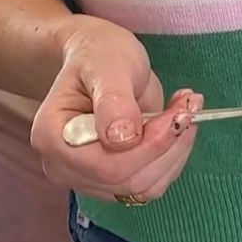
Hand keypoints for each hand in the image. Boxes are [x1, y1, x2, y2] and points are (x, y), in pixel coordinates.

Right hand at [30, 17, 202, 202]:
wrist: (100, 60)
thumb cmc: (99, 55)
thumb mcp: (108, 66)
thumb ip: (114, 101)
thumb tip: (123, 140)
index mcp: (52, 138)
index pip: (106, 165)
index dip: (149, 146)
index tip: (178, 114)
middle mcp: (63, 166)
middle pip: (127, 180)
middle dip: (167, 146)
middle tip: (189, 106)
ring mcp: (87, 177)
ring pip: (144, 187)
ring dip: (175, 151)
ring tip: (185, 109)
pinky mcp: (111, 180)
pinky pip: (150, 183)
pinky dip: (172, 156)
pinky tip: (176, 125)